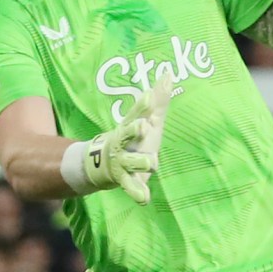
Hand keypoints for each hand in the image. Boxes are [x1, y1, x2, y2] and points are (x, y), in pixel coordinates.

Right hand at [81, 71, 174, 203]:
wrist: (102, 162)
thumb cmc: (133, 136)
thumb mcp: (147, 118)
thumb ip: (159, 99)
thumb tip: (170, 73)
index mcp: (131, 126)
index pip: (136, 112)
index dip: (142, 105)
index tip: (149, 96)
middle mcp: (124, 142)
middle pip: (128, 134)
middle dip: (134, 130)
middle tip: (144, 126)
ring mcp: (123, 160)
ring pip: (132, 161)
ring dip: (142, 162)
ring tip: (152, 162)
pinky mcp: (125, 178)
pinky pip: (131, 186)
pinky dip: (137, 192)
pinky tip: (144, 198)